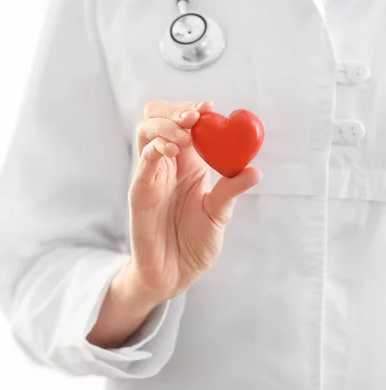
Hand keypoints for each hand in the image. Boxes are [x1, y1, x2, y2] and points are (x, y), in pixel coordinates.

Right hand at [87, 100, 261, 348]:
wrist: (174, 274)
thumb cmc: (194, 243)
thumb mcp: (218, 214)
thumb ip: (230, 189)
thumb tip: (255, 170)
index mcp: (187, 164)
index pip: (184, 124)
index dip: (194, 111)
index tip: (211, 109)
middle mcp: (167, 164)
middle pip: (158, 118)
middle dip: (175, 110)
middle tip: (196, 117)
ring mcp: (151, 176)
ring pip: (146, 132)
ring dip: (165, 124)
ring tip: (186, 132)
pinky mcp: (139, 192)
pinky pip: (143, 162)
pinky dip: (156, 148)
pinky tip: (172, 150)